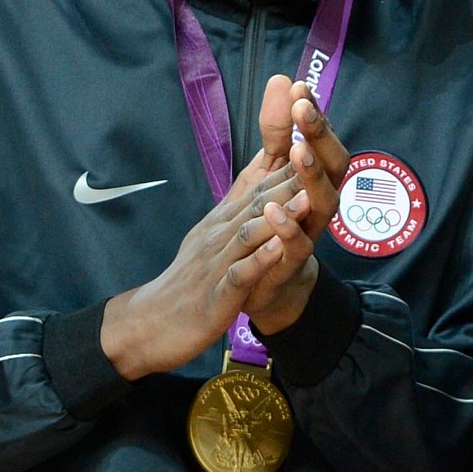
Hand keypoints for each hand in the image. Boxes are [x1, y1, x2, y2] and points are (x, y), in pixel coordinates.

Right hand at [101, 163, 309, 380]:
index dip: (289, 169)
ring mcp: (217, 263)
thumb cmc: (190, 283)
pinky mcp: (217, 294)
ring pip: (249, 234)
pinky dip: (259, 260)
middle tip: (320, 159)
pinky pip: (239, 274)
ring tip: (307, 198)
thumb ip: (235, 216)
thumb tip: (260, 192)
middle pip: (258, 204)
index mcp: (222, 224)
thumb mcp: (212, 241)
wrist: (152, 324)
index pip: (259, 190)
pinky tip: (279, 249)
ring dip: (279, 216)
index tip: (316, 147)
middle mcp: (220, 237)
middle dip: (290, 182)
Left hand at [243, 74, 351, 334]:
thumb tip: (284, 79)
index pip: (322, 140)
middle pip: (334, 166)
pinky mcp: (290, 263)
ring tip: (298, 151)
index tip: (300, 89)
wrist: (263, 283)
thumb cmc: (271, 221)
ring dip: (313, 176)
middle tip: (304, 111)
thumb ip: (276, 130)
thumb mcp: (267, 170)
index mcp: (315, 178)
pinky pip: (297, 245)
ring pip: (324, 203)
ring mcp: (310, 232)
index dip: (314, 116)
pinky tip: (273, 209)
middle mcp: (319, 202)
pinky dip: (287, 228)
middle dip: (320, 137)